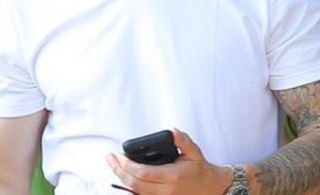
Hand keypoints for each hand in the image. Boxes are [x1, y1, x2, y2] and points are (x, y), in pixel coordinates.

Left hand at [108, 129, 231, 194]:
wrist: (209, 187)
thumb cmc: (199, 169)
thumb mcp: (194, 152)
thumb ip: (183, 140)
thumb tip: (173, 131)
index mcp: (172, 176)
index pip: (142, 173)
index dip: (126, 165)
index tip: (118, 156)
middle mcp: (166, 190)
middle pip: (134, 184)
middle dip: (119, 171)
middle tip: (110, 159)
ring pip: (134, 191)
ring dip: (122, 179)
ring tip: (115, 166)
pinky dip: (130, 187)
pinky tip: (125, 177)